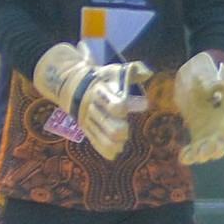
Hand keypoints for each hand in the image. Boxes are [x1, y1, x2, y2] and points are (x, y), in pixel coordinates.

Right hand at [33, 42, 151, 160]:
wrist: (76, 86)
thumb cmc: (104, 79)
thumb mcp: (117, 71)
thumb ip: (134, 70)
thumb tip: (148, 73)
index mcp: (103, 92)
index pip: (117, 104)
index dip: (131, 106)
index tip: (144, 105)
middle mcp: (94, 107)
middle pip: (110, 125)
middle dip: (120, 130)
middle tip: (126, 128)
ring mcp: (89, 119)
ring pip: (102, 136)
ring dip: (115, 142)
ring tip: (123, 142)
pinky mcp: (86, 128)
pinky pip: (95, 142)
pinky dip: (106, 150)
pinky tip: (116, 153)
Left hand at [175, 51, 223, 164]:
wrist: (193, 83)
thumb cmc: (205, 79)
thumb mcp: (210, 76)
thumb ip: (217, 79)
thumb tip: (222, 71)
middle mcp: (219, 128)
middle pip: (221, 143)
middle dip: (216, 149)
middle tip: (207, 151)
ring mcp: (208, 134)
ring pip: (208, 149)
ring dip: (201, 155)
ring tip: (194, 156)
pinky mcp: (197, 136)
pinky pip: (194, 149)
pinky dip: (189, 155)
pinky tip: (182, 157)